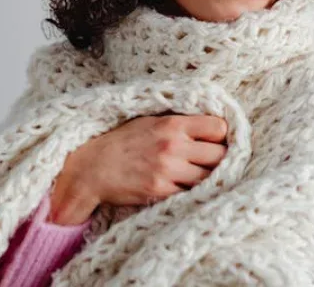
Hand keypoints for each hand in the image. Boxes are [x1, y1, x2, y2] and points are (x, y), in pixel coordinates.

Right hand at [49, 114, 227, 223]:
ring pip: (209, 177)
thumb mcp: (151, 121)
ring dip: (208, 177)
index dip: (221, 135)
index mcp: (173, 124)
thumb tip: (209, 126)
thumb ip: (180, 123)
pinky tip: (186, 187)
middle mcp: (174, 146)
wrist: (92, 168)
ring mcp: (168, 170)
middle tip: (212, 161)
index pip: (218, 128)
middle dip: (220, 158)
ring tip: (200, 174)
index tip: (216, 140)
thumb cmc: (123, 141)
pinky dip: (192, 191)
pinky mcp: (161, 191)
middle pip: (219, 154)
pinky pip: (191, 192)